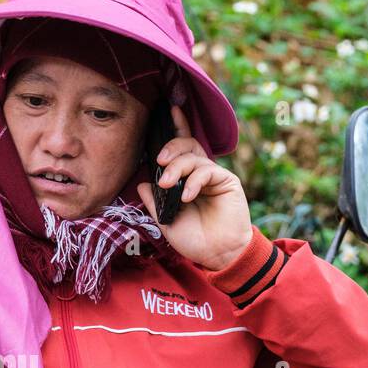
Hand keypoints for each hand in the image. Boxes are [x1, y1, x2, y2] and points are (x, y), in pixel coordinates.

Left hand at [136, 104, 252, 271]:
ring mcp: (213, 176)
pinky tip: (187, 196)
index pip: (180, 149)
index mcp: (185, 180)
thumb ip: (154, 202)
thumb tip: (140, 183)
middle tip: (159, 162)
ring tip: (168, 185)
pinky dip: (194, 181)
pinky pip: (207, 170)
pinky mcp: (226, 181)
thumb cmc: (194, 239)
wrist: (217, 255)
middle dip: (170, 149)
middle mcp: (199, 174)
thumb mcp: (165, 220)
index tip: (168, 111)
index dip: (176, 129)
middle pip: (186, 146)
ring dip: (177, 167)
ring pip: (194, 156)